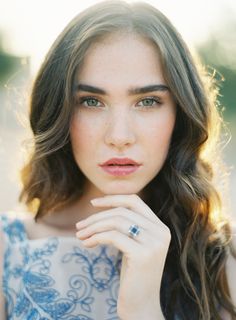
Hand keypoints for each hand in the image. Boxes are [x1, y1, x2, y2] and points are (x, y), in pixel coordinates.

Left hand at [75, 194, 169, 318]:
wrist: (142, 307)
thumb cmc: (134, 275)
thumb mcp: (133, 245)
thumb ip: (126, 226)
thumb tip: (101, 210)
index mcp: (160, 227)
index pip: (135, 201)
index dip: (112, 198)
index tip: (93, 203)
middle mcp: (161, 232)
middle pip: (122, 211)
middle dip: (97, 216)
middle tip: (79, 226)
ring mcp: (154, 243)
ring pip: (116, 222)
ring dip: (93, 227)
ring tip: (80, 235)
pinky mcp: (143, 255)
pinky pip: (113, 237)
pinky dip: (95, 237)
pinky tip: (86, 244)